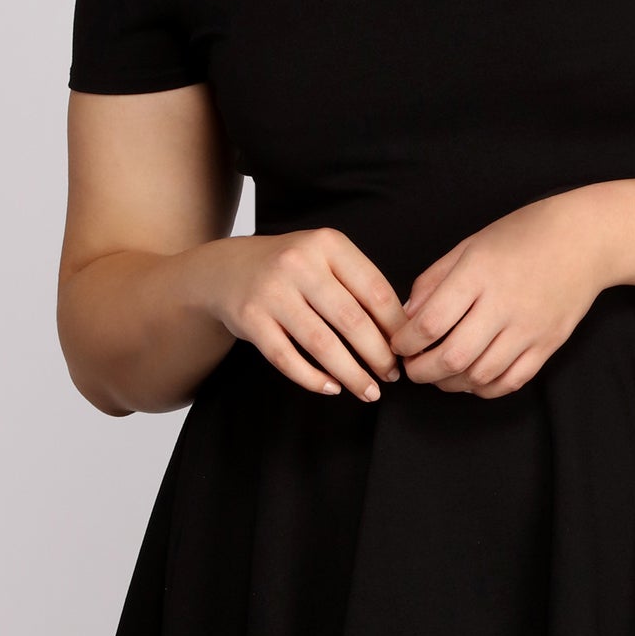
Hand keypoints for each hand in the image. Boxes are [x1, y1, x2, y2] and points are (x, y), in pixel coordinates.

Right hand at [199, 229, 406, 401]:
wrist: (226, 269)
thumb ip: (358, 283)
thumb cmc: (290, 268)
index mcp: (327, 244)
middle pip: (351, 320)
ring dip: (351, 374)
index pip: (375, 290)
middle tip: (392, 375)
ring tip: (369, 391)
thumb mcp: (324, 257)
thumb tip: (402, 328)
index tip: (408, 348)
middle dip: (378, 355)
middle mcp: (299, 264)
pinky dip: (313, 379)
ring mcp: (272, 292)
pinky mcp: (250, 319)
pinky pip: (287, 359)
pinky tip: (332, 388)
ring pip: (321, 344)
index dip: (396, 326)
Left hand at [391, 192, 611, 396]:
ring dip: (450, 382)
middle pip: (453, 357)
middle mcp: (504, 304)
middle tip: (411, 367)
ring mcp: (530, 328)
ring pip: (480, 375)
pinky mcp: (548, 344)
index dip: (406, 341)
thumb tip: (407, 316)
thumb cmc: (523, 235)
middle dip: (422, 370)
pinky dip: (485, 388)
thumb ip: (434, 279)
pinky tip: (472, 378)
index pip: (431, 322)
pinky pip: (511, 381)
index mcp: (479, 273)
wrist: (585, 239)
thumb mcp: (470, 244)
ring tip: (439, 373)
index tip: (399, 343)